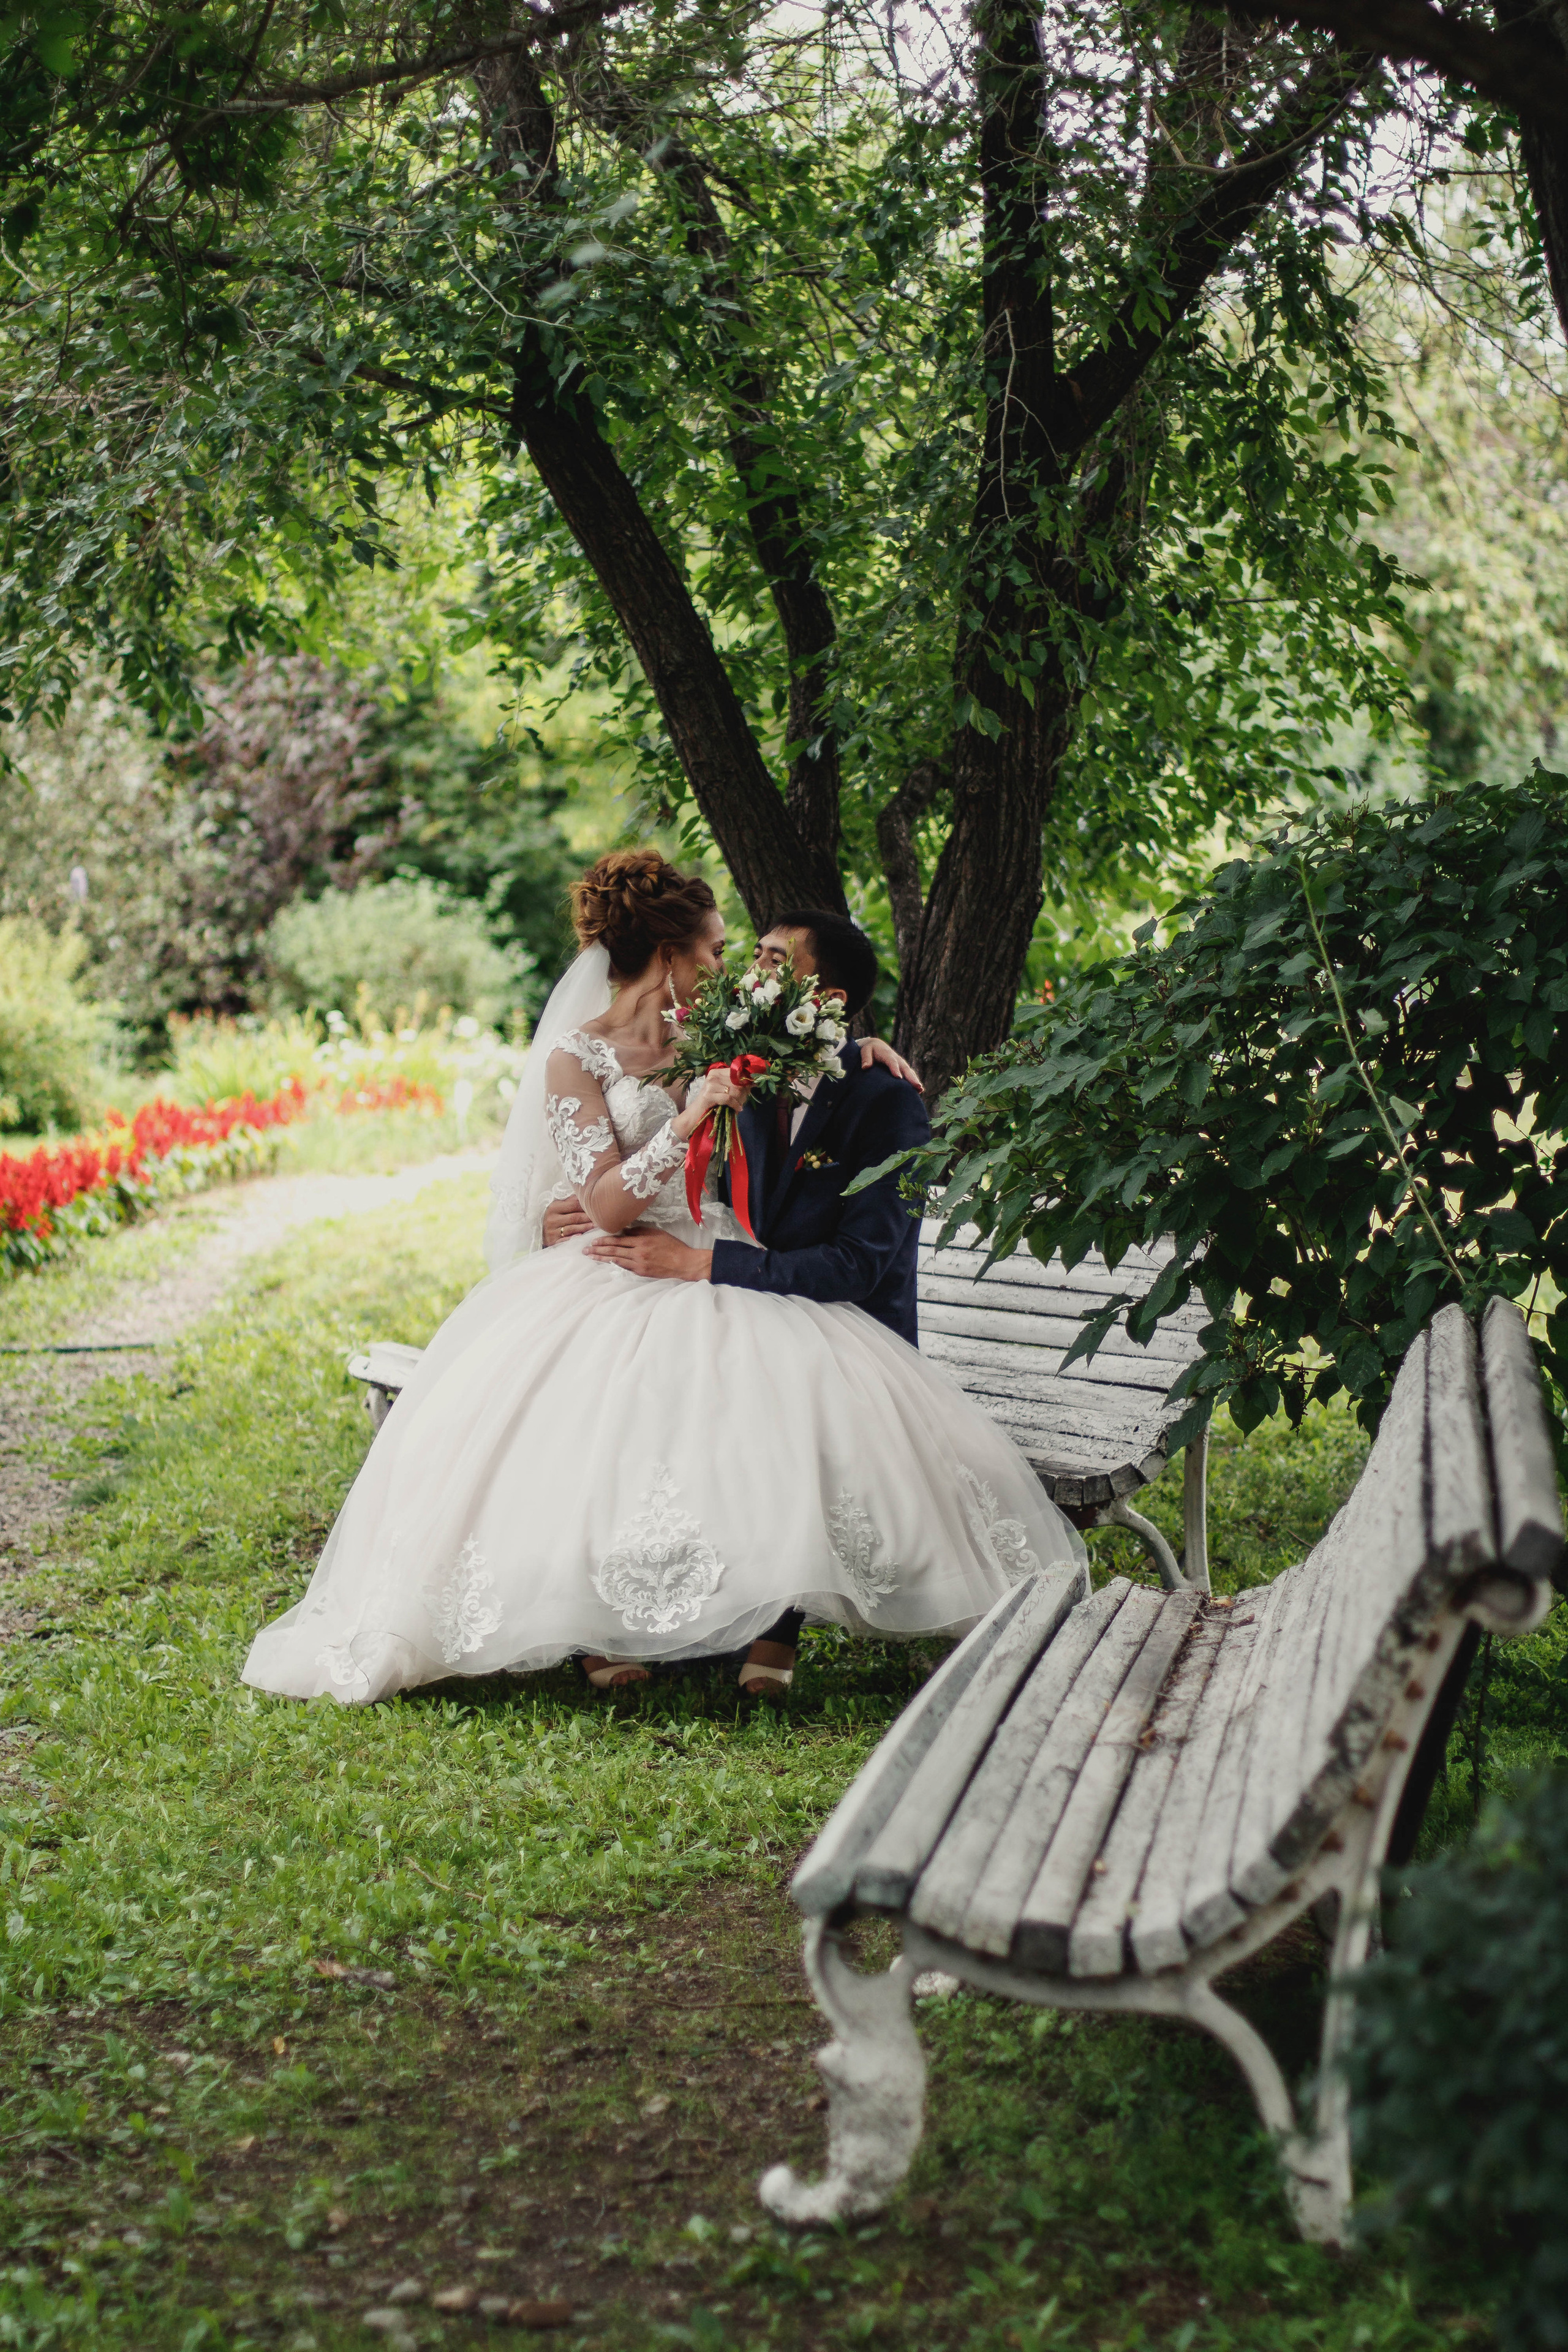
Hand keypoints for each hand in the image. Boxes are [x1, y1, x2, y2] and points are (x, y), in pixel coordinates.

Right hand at [542, 1196, 592, 1245]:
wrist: (541, 1233)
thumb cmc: (554, 1218)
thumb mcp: (558, 1207)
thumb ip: (570, 1201)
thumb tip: (584, 1193)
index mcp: (553, 1207)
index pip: (574, 1205)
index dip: (586, 1206)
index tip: (596, 1206)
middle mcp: (551, 1219)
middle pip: (575, 1217)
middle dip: (589, 1218)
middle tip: (600, 1217)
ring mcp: (551, 1231)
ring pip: (573, 1228)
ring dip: (586, 1227)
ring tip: (596, 1226)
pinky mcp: (553, 1242)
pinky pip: (566, 1240)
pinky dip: (575, 1238)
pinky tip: (583, 1236)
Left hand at [585, 1227, 712, 1282]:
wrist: (684, 1263)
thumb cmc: (672, 1246)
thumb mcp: (656, 1233)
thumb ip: (640, 1231)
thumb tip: (625, 1230)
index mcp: (641, 1241)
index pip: (619, 1240)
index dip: (605, 1240)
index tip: (594, 1240)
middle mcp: (638, 1252)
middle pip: (614, 1250)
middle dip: (598, 1249)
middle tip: (586, 1250)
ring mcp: (639, 1264)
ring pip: (616, 1260)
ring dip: (602, 1258)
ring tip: (591, 1257)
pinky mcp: (641, 1272)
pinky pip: (625, 1268)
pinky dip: (614, 1265)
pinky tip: (606, 1263)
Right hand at [672, 1063, 754, 1141]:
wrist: (694, 1116)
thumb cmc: (711, 1104)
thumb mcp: (723, 1091)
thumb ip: (735, 1086)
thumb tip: (752, 1083)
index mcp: (716, 1072)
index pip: (737, 1073)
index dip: (746, 1081)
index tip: (751, 1088)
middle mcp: (713, 1076)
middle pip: (737, 1082)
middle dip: (744, 1093)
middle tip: (743, 1101)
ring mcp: (710, 1085)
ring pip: (734, 1091)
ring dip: (740, 1100)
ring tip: (739, 1105)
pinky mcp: (709, 1095)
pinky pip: (729, 1099)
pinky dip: (735, 1105)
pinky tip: (737, 1109)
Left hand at [859, 1037, 922, 1091]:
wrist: (877, 1045)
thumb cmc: (869, 1049)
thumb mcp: (865, 1051)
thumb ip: (866, 1058)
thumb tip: (865, 1067)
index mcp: (887, 1054)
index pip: (892, 1062)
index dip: (895, 1069)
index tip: (898, 1077)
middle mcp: (896, 1059)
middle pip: (905, 1068)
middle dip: (911, 1077)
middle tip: (916, 1086)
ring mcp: (901, 1063)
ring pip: (909, 1072)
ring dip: (915, 1080)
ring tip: (920, 1089)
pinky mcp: (902, 1068)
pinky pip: (909, 1074)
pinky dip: (914, 1081)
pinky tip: (919, 1090)